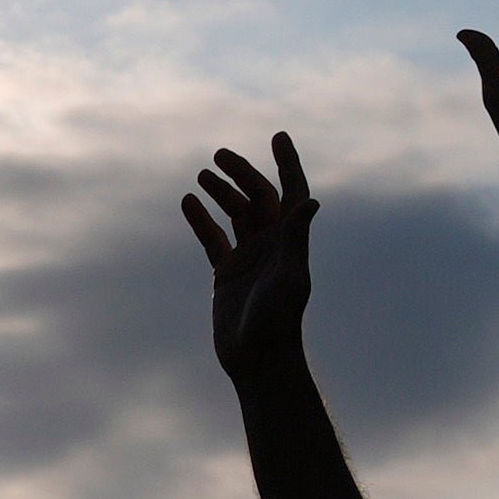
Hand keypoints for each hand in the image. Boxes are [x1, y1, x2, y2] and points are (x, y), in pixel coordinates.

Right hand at [185, 137, 322, 373]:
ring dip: (221, 193)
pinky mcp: (227, 275)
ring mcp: (249, 259)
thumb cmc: (279, 321)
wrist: (259, 362)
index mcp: (291, 241)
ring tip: (203, 173)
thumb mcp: (290, 277)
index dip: (288, 163)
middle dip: (242, 173)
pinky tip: (188, 202)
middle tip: (220, 154)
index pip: (291, 192)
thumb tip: (310, 201)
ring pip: (235, 215)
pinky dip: (201, 220)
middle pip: (258, 198)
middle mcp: (272, 245)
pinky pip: (213, 239)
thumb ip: (296, 238)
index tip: (279, 136)